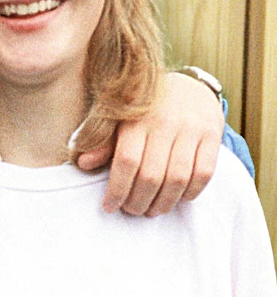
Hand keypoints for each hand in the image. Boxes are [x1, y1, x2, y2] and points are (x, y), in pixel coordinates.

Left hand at [76, 70, 223, 214]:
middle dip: (139, 201)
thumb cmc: (148, 110)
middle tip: (132, 211)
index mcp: (137, 119)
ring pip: (178, 178)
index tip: (109, 206)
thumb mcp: (121, 120)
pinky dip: (191, 192)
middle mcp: (165, 122)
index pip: (127, 162)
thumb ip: (105, 143)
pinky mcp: (213, 134)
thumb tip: (83, 164)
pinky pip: (204, 172)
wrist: (190, 85)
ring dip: (164, 202)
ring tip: (153, 210)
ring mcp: (191, 128)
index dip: (117, 190)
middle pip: (152, 175)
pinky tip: (180, 198)